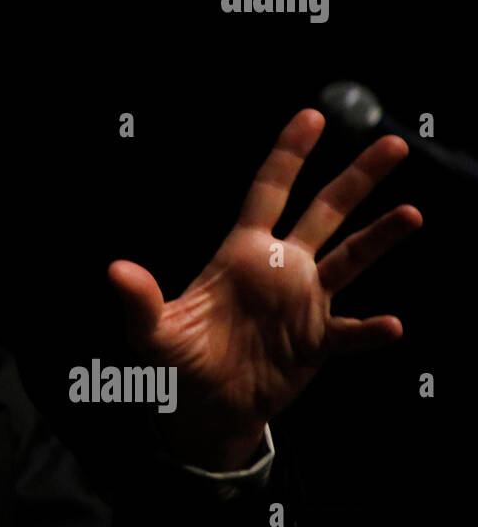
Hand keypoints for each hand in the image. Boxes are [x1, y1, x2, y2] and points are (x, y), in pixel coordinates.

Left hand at [108, 109, 421, 469]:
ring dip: (379, 237)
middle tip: (392, 144)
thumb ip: (140, 300)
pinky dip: (369, 330)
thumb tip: (115, 270)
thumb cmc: (176, 362)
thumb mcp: (152, 331)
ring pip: (350, 259)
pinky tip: (390, 324)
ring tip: (411, 213)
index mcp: (241, 253)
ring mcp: (303, 303)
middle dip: (356, 179)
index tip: (313, 115)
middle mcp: (279, 268)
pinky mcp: (317, 342)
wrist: (203, 410)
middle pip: (324, 212)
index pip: (268, 191)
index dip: (288, 154)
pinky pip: (349, 331)